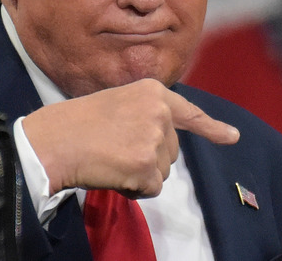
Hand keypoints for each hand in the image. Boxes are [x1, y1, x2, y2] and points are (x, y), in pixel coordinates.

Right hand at [22, 78, 239, 197]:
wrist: (50, 141)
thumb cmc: (75, 124)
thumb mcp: (118, 104)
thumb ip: (145, 116)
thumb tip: (165, 144)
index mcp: (152, 91)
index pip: (189, 112)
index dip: (212, 127)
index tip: (232, 136)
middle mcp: (159, 111)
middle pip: (171, 151)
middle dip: (148, 158)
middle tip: (114, 149)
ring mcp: (154, 137)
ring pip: (162, 171)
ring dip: (139, 174)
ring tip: (110, 158)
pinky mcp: (147, 163)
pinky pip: (151, 188)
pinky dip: (134, 190)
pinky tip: (112, 174)